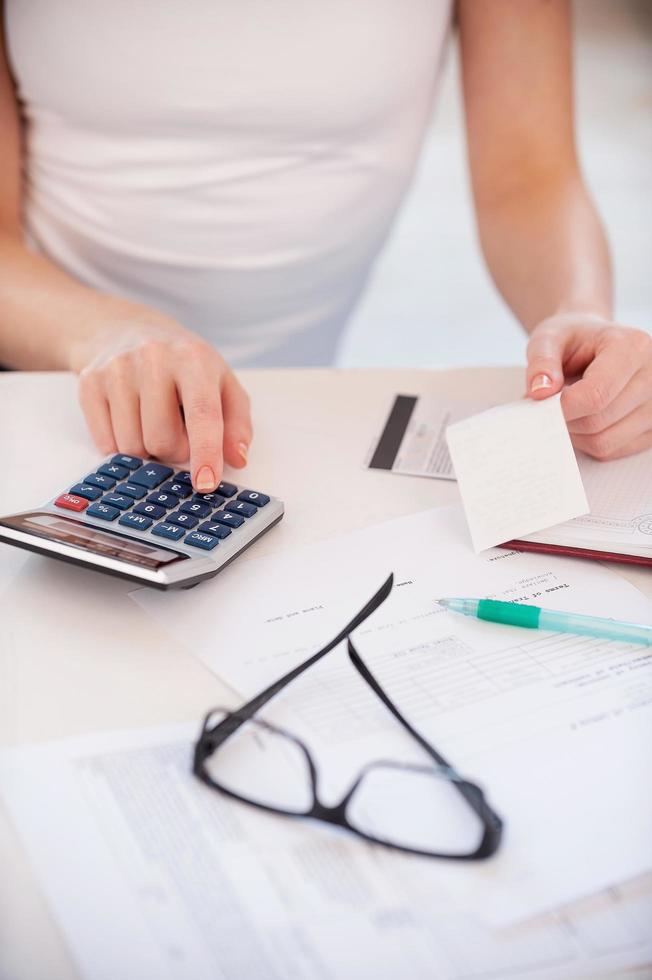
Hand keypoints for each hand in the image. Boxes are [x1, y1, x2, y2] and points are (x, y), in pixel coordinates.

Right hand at [72, 315, 251, 491]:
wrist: (123, 328)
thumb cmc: (181, 361)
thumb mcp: (220, 381)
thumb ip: (236, 422)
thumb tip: (237, 458)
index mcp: (193, 359)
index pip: (203, 413)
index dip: (205, 452)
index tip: (206, 483)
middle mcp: (153, 359)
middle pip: (163, 440)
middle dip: (174, 449)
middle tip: (177, 429)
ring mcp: (117, 370)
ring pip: (132, 447)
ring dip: (147, 448)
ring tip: (152, 419)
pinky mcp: (89, 384)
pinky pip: (106, 444)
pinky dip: (121, 445)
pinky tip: (129, 419)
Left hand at [526, 312, 651, 459]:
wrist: (594, 342)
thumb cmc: (573, 338)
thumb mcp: (549, 337)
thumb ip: (541, 361)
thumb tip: (541, 391)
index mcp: (633, 347)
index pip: (597, 395)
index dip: (563, 407)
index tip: (541, 403)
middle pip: (597, 422)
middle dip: (565, 418)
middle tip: (550, 402)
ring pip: (604, 442)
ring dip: (574, 433)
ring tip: (570, 407)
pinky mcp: (651, 429)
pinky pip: (611, 450)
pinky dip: (588, 441)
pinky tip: (585, 417)